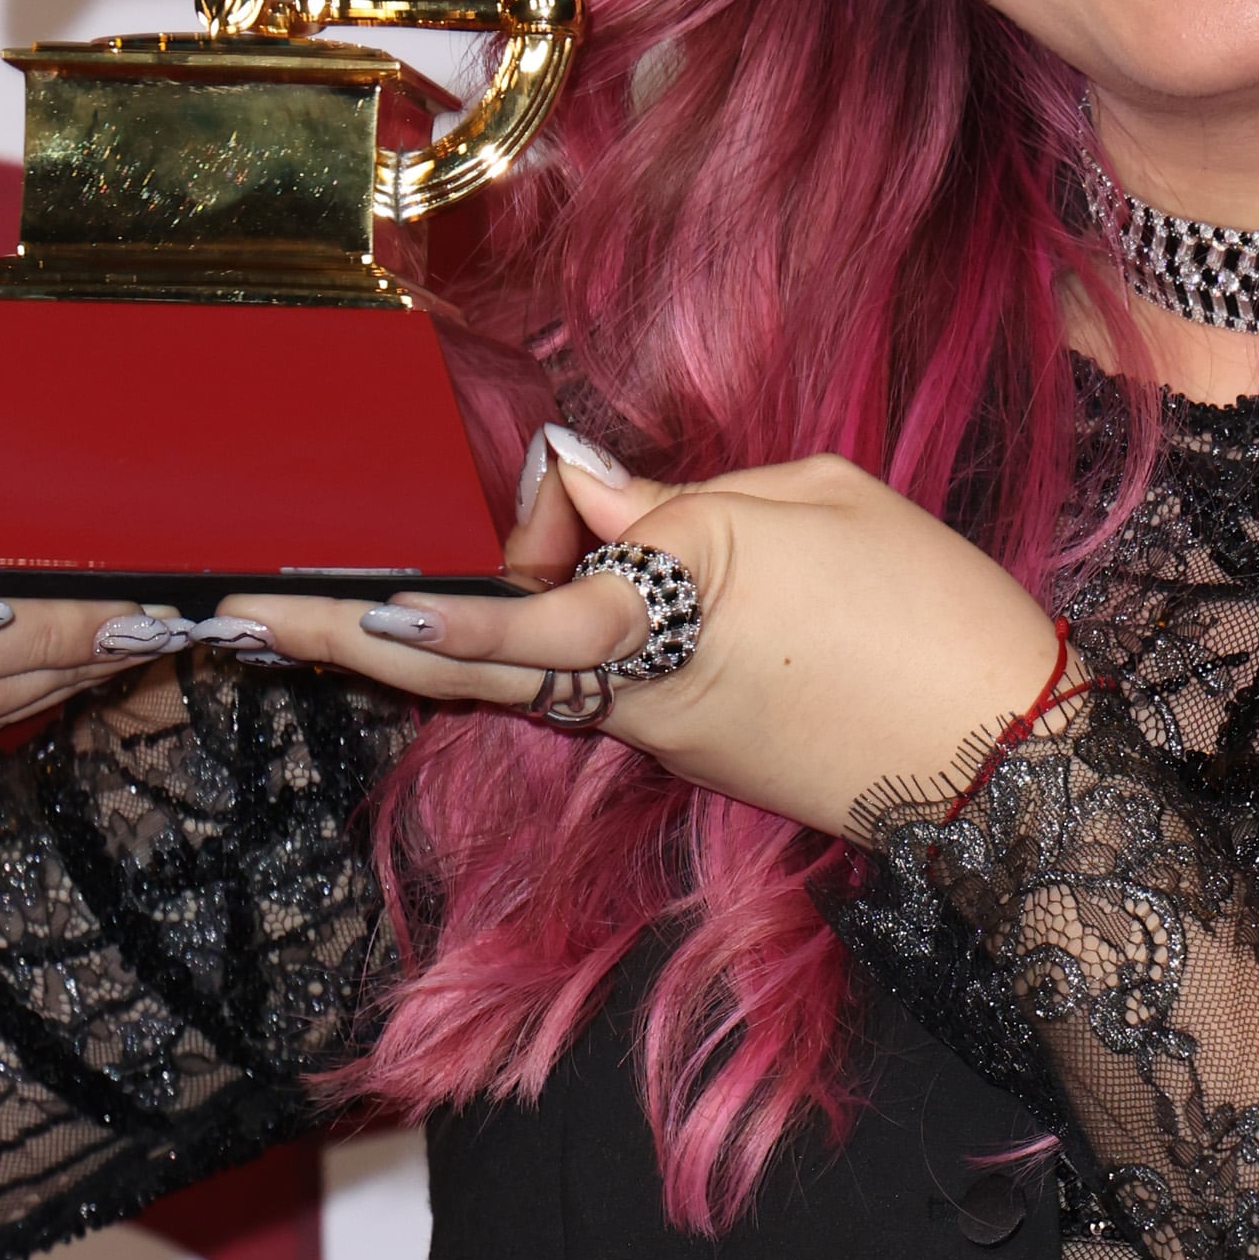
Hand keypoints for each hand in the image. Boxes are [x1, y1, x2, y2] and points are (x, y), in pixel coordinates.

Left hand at [200, 427, 1067, 843]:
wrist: (1019, 766)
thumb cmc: (933, 614)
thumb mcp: (812, 503)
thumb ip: (675, 498)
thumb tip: (579, 492)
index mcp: (671, 618)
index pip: (509, 613)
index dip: (414, 604)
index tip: (329, 595)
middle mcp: (640, 696)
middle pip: (470, 662)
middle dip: (347, 640)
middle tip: (239, 614)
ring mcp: (661, 736)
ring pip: (531, 666)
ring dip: (461, 615)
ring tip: (417, 558)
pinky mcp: (693, 753)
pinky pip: (595, 678)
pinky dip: (548, 629)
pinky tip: (555, 569)